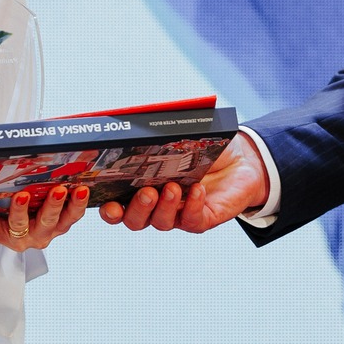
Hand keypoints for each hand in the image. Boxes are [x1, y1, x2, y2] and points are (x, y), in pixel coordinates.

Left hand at [0, 183, 87, 252]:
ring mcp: (19, 237)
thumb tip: (61, 164)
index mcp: (56, 225)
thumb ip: (51, 189)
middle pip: (49, 221)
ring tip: (21, 196)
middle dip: (54, 205)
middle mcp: (40, 234)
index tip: (82, 189)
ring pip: (21, 225)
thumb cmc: (25, 210)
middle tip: (57, 190)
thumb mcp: (42, 202)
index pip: (71, 216)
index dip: (78, 204)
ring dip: (21, 210)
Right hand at [97, 134, 268, 233]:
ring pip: (161, 222)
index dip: (107, 208)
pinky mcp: (202, 219)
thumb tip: (134, 121)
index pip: (115, 206)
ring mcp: (178, 215)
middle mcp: (155, 206)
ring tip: (172, 187)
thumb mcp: (176, 137)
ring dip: (164, 206)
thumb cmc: (201, 146)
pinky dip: (192, 206)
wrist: (241, 159)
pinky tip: (197, 190)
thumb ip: (155, 133)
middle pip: (134, 220)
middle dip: (135, 209)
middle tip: (145, 191)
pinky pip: (192, 221)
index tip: (103, 199)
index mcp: (140, 188)